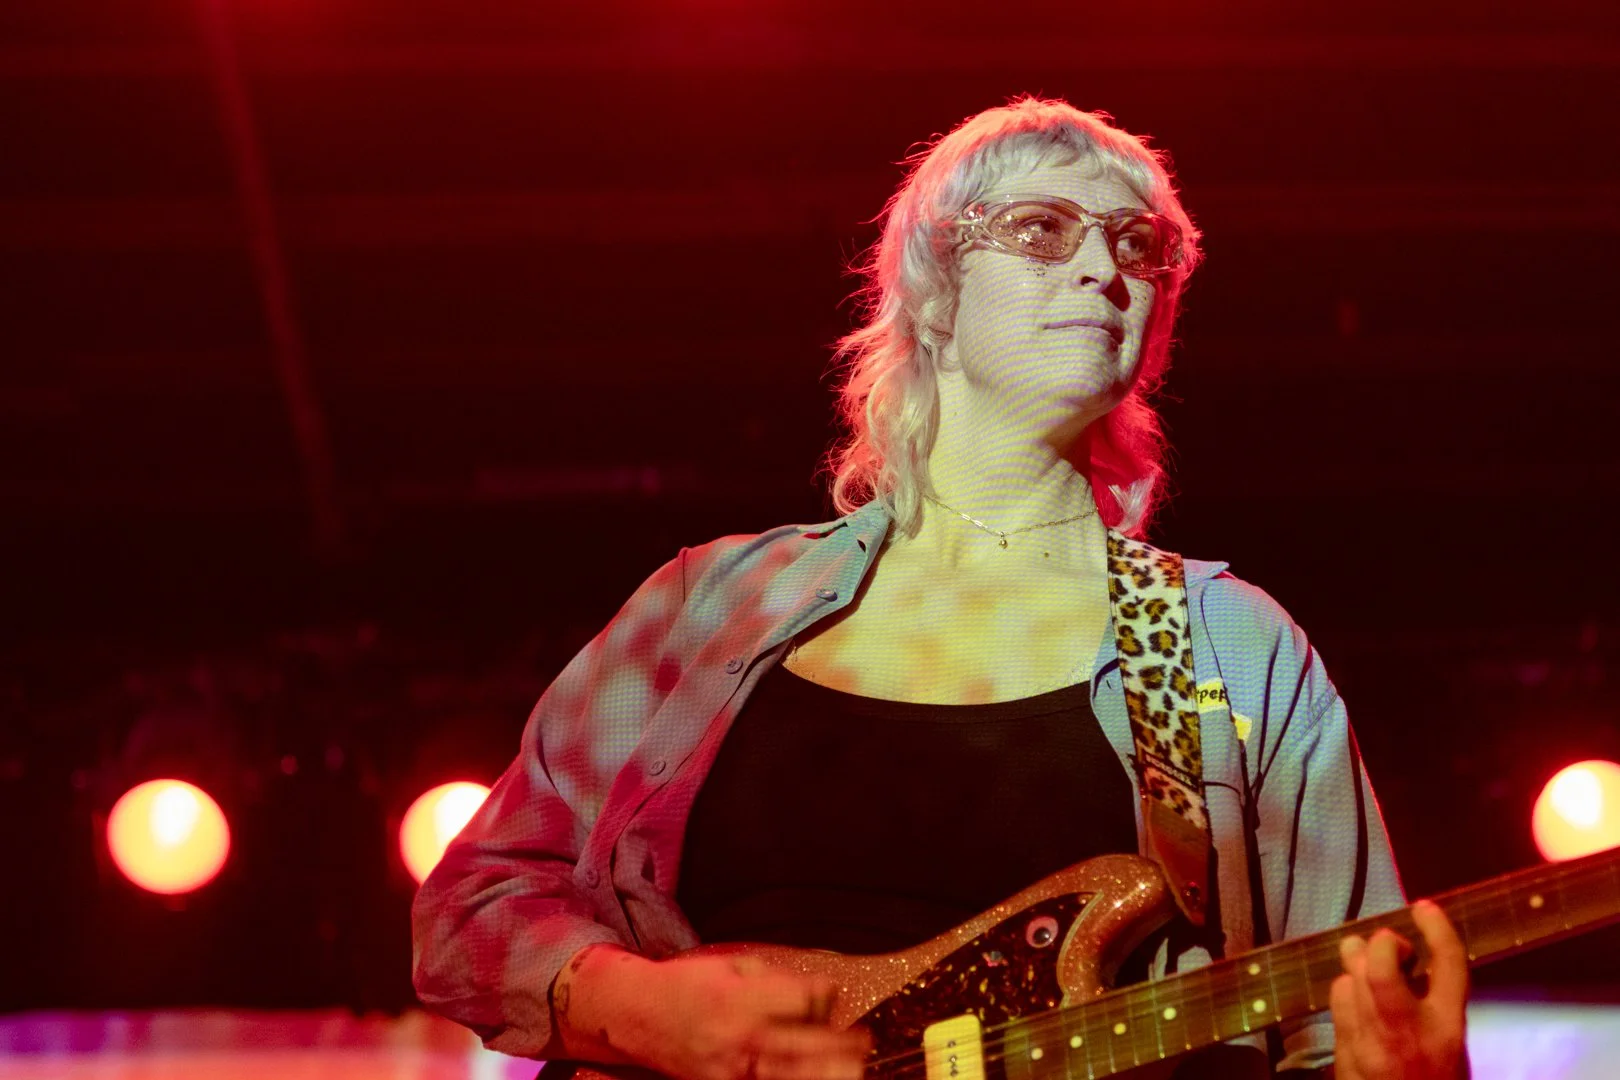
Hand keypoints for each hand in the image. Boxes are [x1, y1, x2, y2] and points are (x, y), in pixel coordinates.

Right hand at [636, 953, 871, 1079]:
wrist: (640, 1015)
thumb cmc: (689, 984)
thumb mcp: (734, 965)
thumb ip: (778, 979)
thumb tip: (821, 994)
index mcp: (743, 998)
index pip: (804, 999)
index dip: (824, 993)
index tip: (828, 991)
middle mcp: (741, 1037)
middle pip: (807, 1046)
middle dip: (842, 1045)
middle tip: (863, 1042)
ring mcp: (733, 1069)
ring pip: (793, 1076)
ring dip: (826, 1072)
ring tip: (851, 1069)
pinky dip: (792, 1078)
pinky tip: (813, 1076)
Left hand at [1329, 900, 1469, 1079]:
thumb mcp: (1453, 1046)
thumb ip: (1436, 1005)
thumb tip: (1415, 966)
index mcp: (1448, 1030)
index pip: (1448, 966)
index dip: (1437, 929)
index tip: (1425, 909)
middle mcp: (1407, 1032)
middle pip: (1380, 965)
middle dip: (1381, 943)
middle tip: (1393, 950)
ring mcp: (1369, 1043)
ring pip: (1349, 979)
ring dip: (1358, 967)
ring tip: (1373, 974)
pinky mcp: (1344, 1053)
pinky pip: (1337, 1005)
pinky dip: (1347, 993)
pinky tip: (1359, 1002)